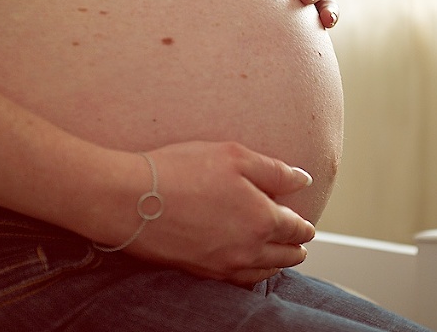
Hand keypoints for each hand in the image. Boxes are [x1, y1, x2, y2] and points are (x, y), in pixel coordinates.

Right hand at [121, 141, 314, 285]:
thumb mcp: (234, 155)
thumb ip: (274, 170)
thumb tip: (302, 180)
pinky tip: (246, 268)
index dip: (304, 226)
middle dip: (296, 248)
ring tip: (280, 258)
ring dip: (276, 264)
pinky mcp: (200, 272)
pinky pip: (237, 282)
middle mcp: (248, 249)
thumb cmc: (180, 171)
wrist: (130, 199)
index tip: (306, 224)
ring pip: (263, 273)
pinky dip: (250, 276)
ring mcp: (224, 265)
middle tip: (299, 243)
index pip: (297, 228)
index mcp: (262, 219)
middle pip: (285, 256)